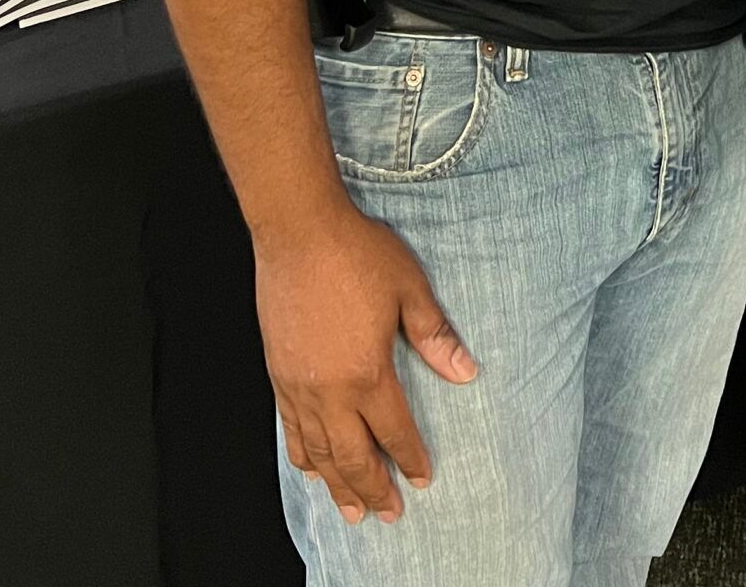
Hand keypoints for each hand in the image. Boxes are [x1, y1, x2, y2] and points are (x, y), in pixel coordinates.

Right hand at [256, 201, 477, 524]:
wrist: (299, 230)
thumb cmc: (356, 253)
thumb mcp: (409, 288)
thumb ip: (435, 335)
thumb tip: (467, 372)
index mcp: (367, 373)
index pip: (394, 432)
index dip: (410, 459)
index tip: (422, 479)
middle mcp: (330, 391)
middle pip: (353, 457)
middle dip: (374, 489)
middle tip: (388, 514)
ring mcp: (299, 385)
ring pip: (318, 453)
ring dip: (336, 485)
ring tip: (351, 510)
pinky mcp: (278, 374)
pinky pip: (290, 429)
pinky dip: (302, 456)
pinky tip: (309, 467)